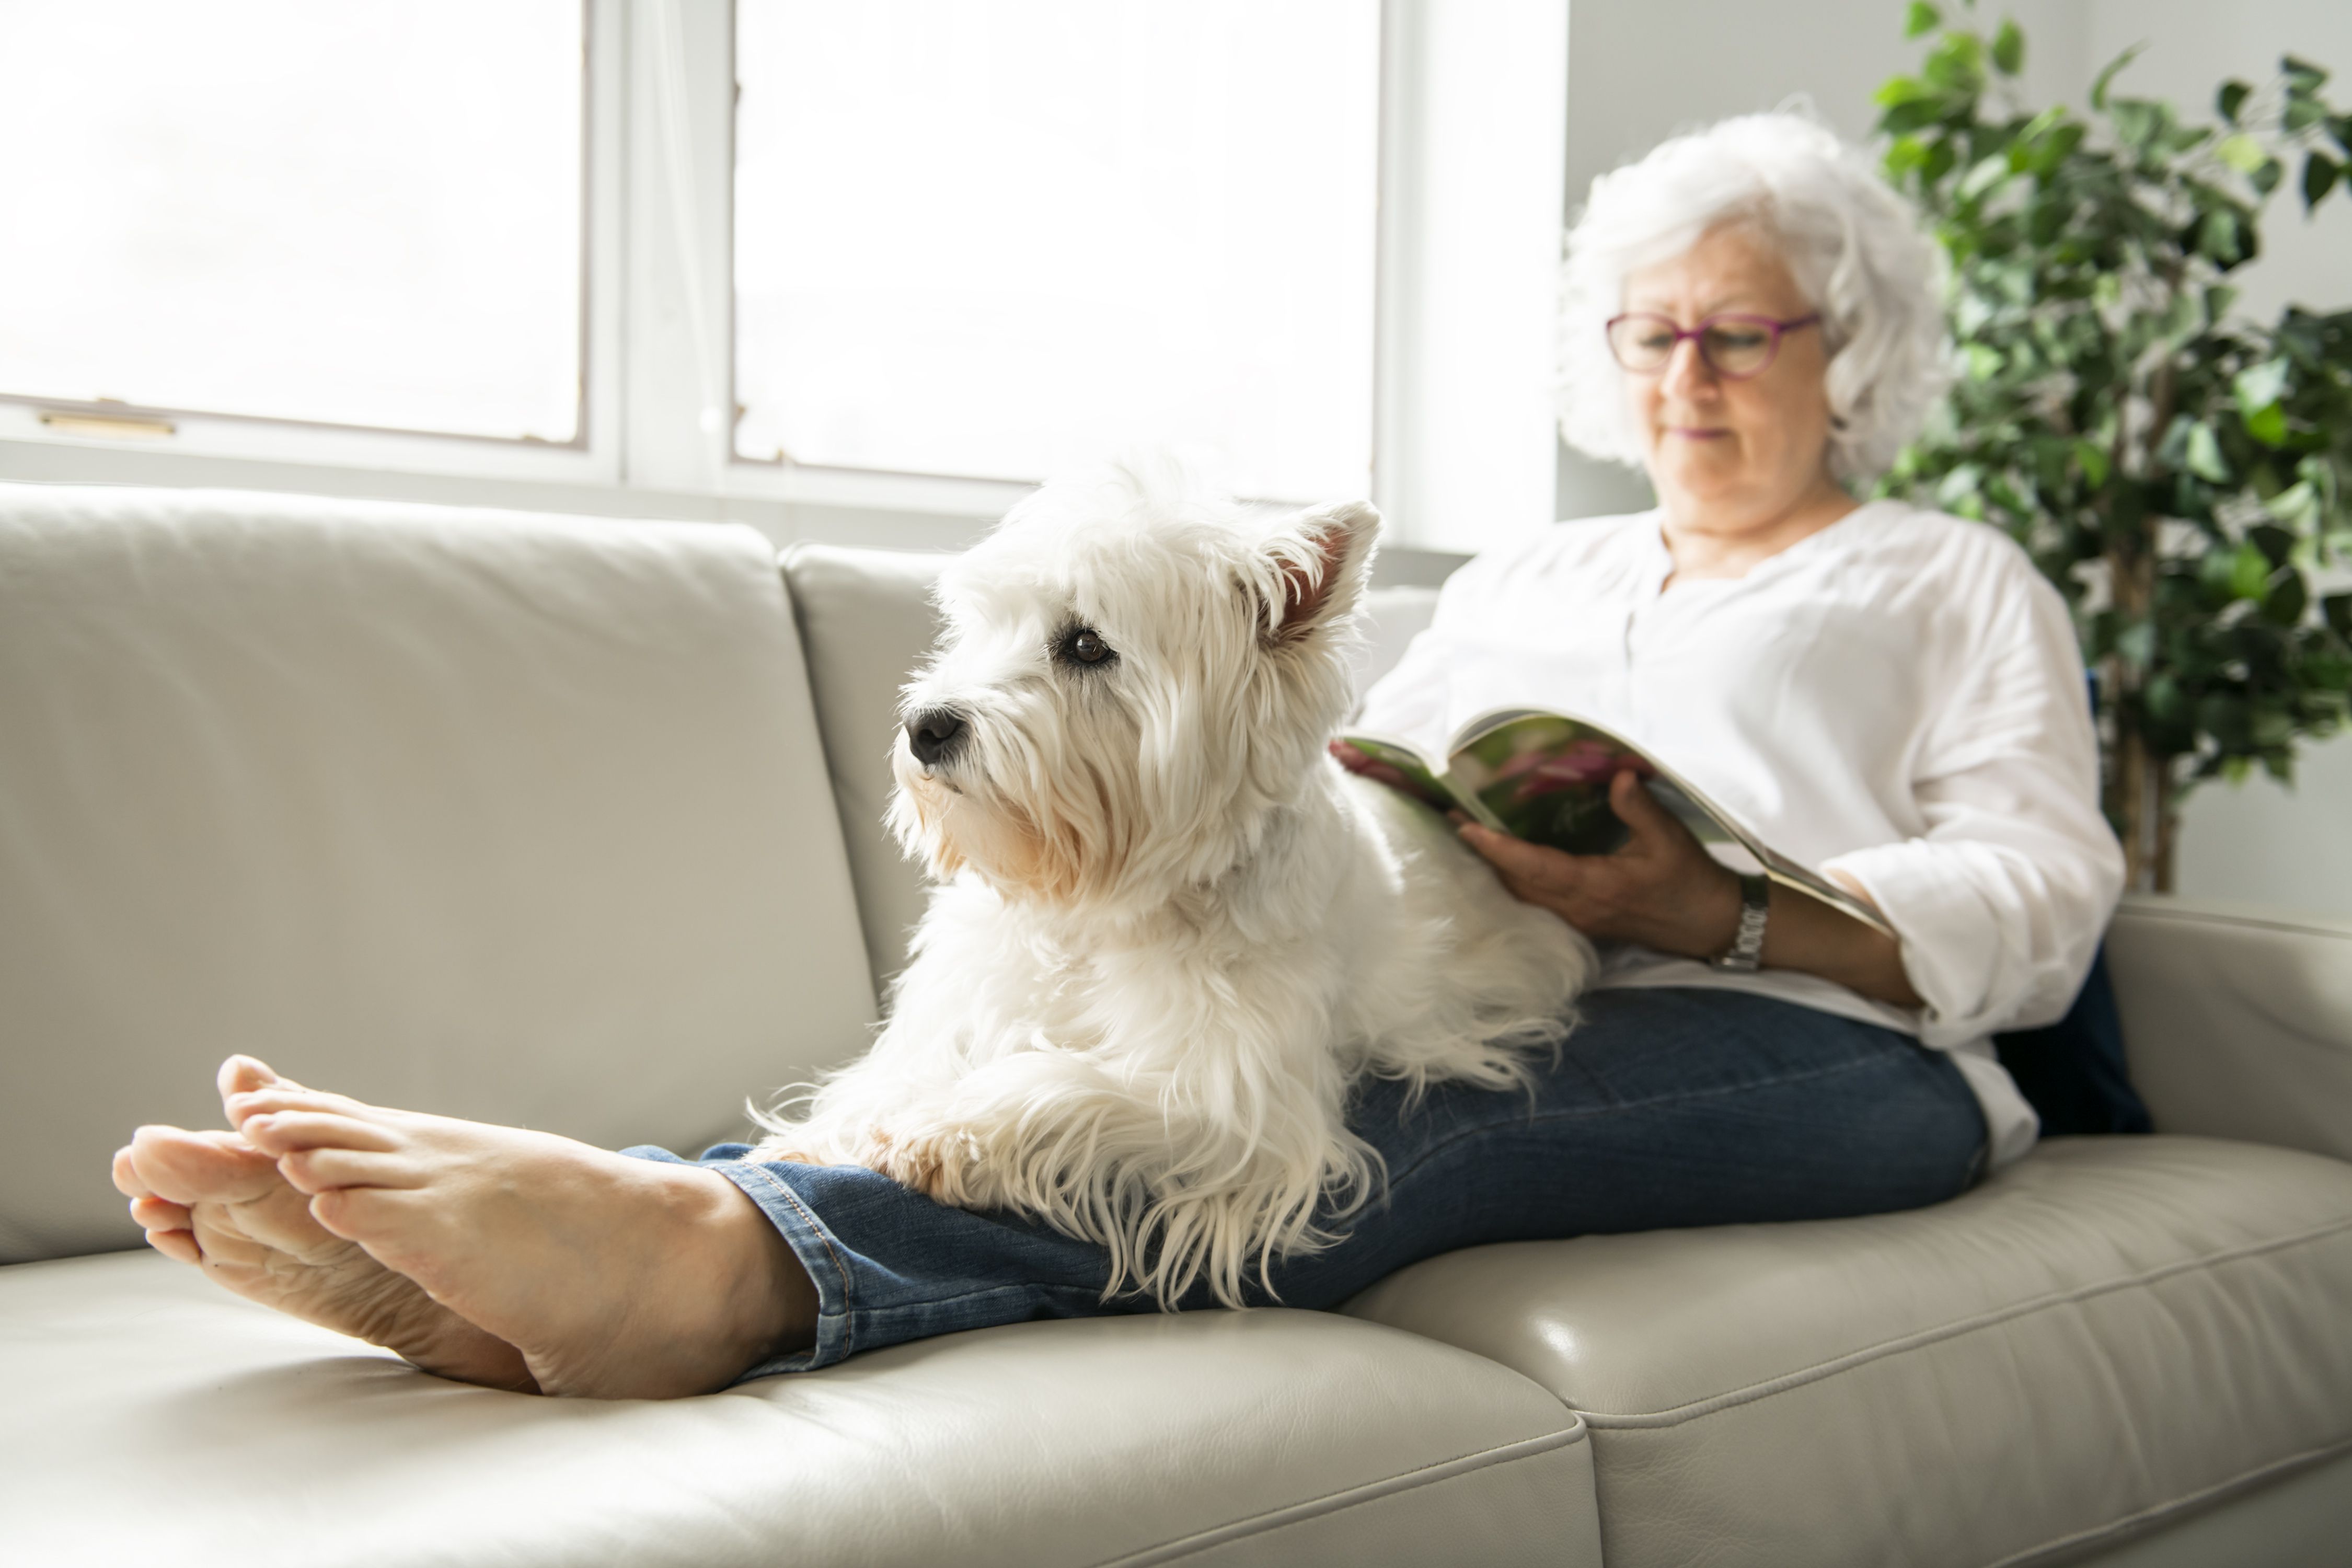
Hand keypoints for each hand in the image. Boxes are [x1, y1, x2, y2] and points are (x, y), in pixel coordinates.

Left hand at [1455, 770, 1741, 958]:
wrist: (1711, 924)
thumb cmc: (1691, 880)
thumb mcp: (1669, 839)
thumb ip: (1639, 807)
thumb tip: (1617, 775)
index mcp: (1596, 886)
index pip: (1533, 867)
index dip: (1497, 848)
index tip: (1466, 827)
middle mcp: (1579, 907)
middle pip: (1516, 883)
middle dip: (1484, 854)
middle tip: (1454, 821)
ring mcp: (1579, 918)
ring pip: (1523, 894)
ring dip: (1496, 867)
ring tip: (1471, 835)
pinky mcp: (1584, 920)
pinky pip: (1538, 900)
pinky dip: (1516, 878)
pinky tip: (1507, 860)